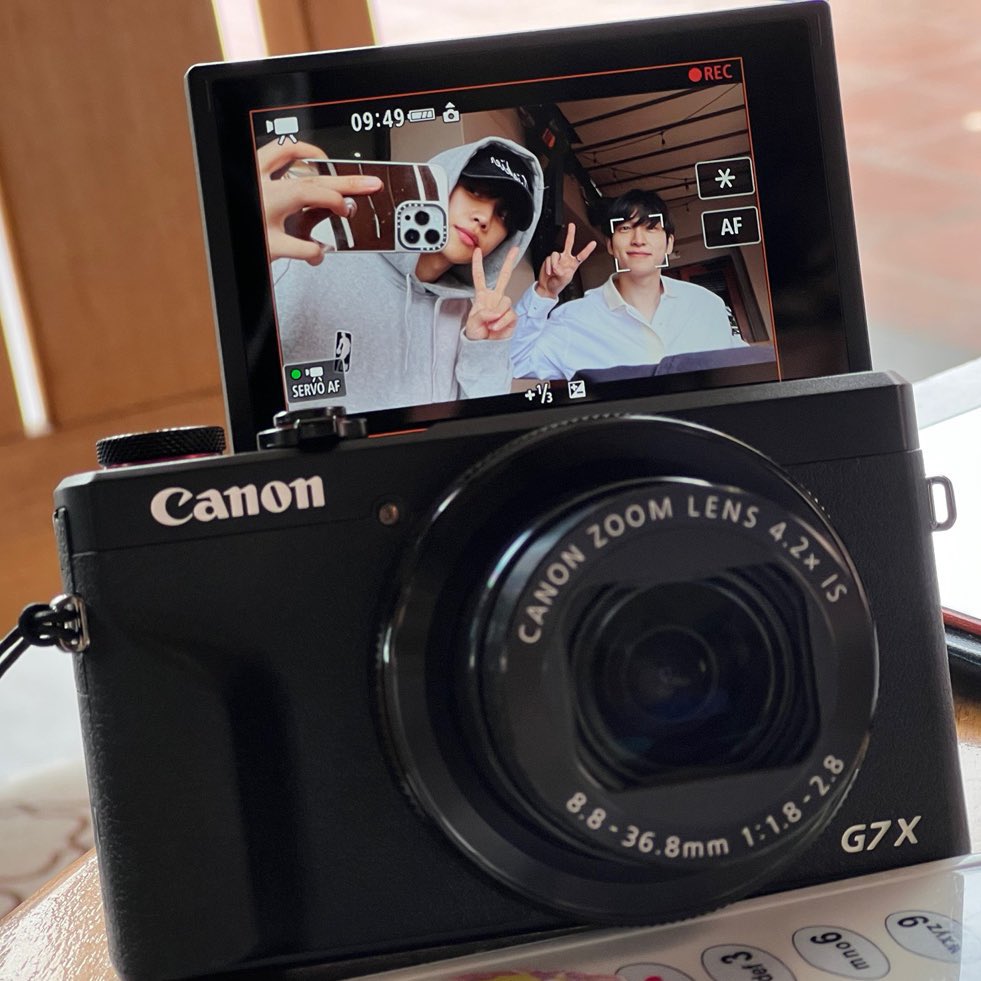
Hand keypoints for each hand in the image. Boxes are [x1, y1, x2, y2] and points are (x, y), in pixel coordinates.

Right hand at [257, 139, 381, 264]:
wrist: (216, 257)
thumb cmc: (246, 227)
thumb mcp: (260, 203)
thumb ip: (290, 200)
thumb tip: (333, 201)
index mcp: (253, 175)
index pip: (285, 149)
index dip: (313, 152)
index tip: (330, 162)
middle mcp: (257, 189)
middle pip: (309, 176)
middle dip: (345, 180)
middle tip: (370, 185)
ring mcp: (262, 215)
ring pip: (305, 193)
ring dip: (333, 200)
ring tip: (346, 211)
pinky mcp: (267, 244)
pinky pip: (301, 244)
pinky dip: (316, 249)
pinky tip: (318, 253)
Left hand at [464, 246, 519, 340]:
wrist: (484, 346)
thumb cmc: (476, 333)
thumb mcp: (472, 322)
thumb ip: (482, 314)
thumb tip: (495, 312)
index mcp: (482, 296)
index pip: (479, 278)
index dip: (477, 264)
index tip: (477, 251)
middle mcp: (494, 298)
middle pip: (503, 277)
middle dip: (509, 262)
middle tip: (515, 249)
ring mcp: (504, 306)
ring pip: (506, 301)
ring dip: (497, 315)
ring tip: (490, 325)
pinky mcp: (512, 316)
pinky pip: (509, 315)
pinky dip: (501, 323)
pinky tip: (495, 329)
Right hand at [536, 222, 596, 298]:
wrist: (547, 287)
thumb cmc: (558, 284)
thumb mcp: (565, 279)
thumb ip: (562, 271)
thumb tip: (557, 266)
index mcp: (573, 264)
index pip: (582, 255)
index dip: (587, 249)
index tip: (593, 243)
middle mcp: (566, 259)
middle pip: (569, 243)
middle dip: (570, 234)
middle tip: (572, 225)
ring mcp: (557, 259)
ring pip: (555, 254)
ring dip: (553, 264)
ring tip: (553, 272)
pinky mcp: (549, 259)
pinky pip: (548, 259)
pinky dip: (548, 266)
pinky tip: (549, 272)